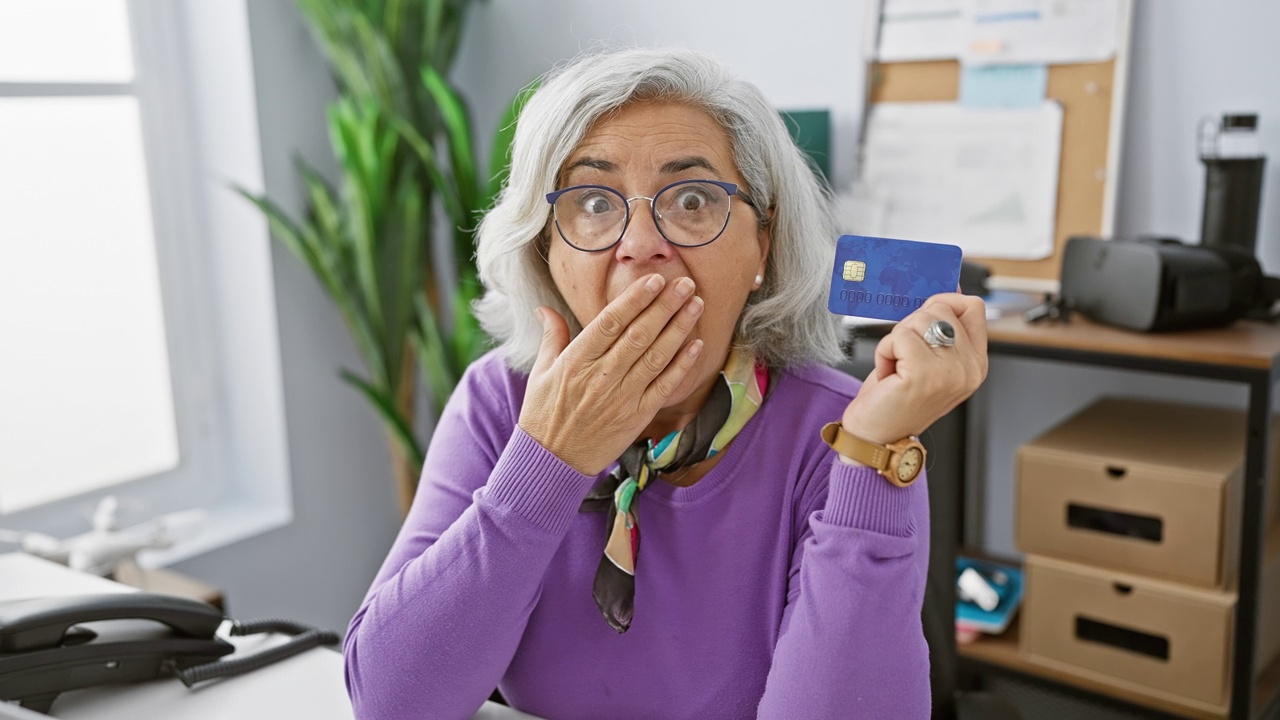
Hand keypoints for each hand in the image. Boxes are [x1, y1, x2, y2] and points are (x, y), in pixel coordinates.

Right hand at [519, 274, 704, 475]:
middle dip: (664, 306)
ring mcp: (622, 397)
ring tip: (695, 304)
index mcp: (576, 361)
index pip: (610, 322)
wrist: (552, 462)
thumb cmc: (544, 415)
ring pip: (656, 356)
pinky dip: (682, 365)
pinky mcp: (638, 415)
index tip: (654, 280)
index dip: (634, 299)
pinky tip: (696, 345)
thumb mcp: (541, 373)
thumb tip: (545, 308)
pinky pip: (665, 386)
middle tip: (685, 283)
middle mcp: (602, 376)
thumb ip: (552, 337)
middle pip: (639, 334)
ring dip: (679, 328)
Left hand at [841, 293, 988, 444]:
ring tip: (897, 369)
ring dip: (896, 341)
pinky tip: (889, 375)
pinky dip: (885, 351)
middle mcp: (969, 370)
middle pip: (941, 308)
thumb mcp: (925, 357)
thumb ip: (941, 326)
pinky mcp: (924, 376)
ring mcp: (949, 373)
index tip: (923, 323)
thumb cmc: (894, 398)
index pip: (973, 307)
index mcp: (975, 364)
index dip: (943, 304)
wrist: (875, 437)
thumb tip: (952, 289)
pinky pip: (899, 336)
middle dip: (912, 326)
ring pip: (919, 320)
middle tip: (904, 357)